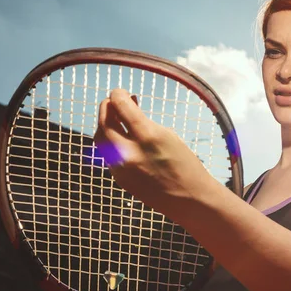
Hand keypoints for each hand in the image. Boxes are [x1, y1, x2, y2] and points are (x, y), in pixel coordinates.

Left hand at [93, 88, 212, 213]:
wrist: (189, 199)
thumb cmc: (185, 164)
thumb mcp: (168, 136)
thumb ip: (144, 122)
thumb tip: (128, 108)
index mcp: (148, 136)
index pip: (121, 107)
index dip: (117, 95)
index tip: (119, 92)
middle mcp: (130, 152)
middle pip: (104, 123)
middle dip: (106, 108)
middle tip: (113, 102)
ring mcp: (122, 168)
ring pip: (101, 140)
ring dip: (105, 125)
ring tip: (116, 119)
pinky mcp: (120, 179)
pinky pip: (108, 155)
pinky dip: (111, 142)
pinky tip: (122, 138)